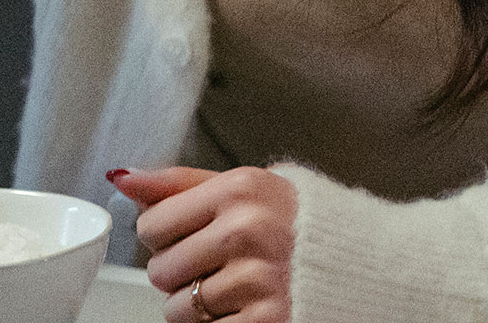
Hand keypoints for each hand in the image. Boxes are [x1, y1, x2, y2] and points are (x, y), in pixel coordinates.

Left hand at [110, 165, 297, 322]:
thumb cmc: (299, 224)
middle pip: (161, 270)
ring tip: (231, 288)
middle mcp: (247, 231)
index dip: (162, 236)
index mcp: (239, 190)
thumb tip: (124, 179)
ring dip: (196, 307)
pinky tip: (243, 308)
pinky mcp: (267, 321)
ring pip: (178, 309)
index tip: (187, 236)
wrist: (362, 264)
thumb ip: (182, 184)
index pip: (152, 224)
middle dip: (179, 273)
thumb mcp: (247, 187)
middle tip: (214, 265)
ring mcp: (257, 280)